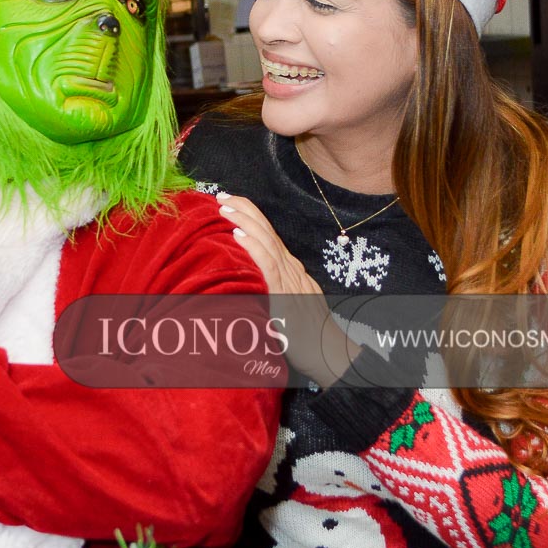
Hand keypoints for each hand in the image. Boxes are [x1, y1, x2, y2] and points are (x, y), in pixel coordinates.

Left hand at [217, 192, 358, 386]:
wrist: (328, 352)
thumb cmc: (305, 335)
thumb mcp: (285, 306)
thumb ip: (269, 292)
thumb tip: (246, 286)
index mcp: (289, 269)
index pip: (267, 234)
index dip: (249, 215)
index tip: (229, 202)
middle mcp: (291, 268)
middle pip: (266, 230)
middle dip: (243, 209)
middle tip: (220, 195)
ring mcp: (290, 279)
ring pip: (265, 240)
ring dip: (244, 221)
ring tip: (224, 208)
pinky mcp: (286, 293)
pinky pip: (268, 264)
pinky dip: (253, 247)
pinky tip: (238, 235)